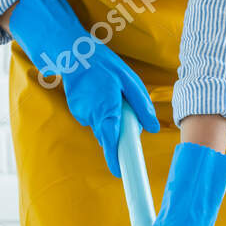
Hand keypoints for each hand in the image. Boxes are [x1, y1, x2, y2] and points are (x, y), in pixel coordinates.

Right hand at [7, 0, 159, 175]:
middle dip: (119, 130)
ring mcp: (82, 115)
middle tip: (124, 107)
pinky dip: (101, 113)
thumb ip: (142, 107)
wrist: (73, 53)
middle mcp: (92, 117)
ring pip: (103, 127)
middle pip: (110, 136)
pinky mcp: (77, 112)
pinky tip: (100, 95)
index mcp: (106, 111)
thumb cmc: (104, 66)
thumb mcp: (130, 82)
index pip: (111, 142)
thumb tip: (152, 128)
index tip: (119, 172)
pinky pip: (94, 119)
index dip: (115, 160)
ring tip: (111, 95)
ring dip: (110, 119)